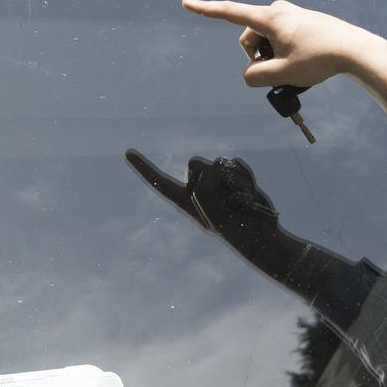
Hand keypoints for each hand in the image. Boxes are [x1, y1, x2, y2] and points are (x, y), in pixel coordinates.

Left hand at [125, 149, 281, 240]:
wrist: (259, 235)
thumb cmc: (232, 226)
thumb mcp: (210, 207)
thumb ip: (204, 183)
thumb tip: (213, 168)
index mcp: (186, 201)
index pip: (159, 182)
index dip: (143, 167)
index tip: (127, 152)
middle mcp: (199, 189)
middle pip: (195, 163)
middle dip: (209, 175)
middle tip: (223, 198)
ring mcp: (218, 183)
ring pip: (218, 162)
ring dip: (230, 178)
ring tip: (239, 198)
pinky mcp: (235, 178)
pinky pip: (235, 163)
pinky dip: (243, 175)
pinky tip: (249, 192)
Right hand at [180, 0, 386, 130]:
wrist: (355, 50)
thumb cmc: (318, 60)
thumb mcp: (282, 74)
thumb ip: (256, 76)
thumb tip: (250, 73)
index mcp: (269, 18)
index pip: (230, 12)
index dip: (206, 9)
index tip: (186, 2)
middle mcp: (279, 10)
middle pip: (250, 35)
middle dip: (256, 54)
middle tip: (278, 71)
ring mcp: (293, 14)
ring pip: (267, 38)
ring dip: (272, 55)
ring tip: (294, 69)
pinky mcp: (305, 21)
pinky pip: (283, 38)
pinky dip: (285, 52)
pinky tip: (306, 64)